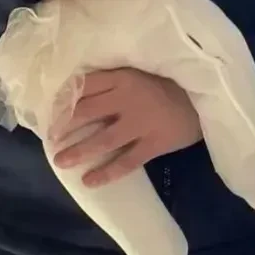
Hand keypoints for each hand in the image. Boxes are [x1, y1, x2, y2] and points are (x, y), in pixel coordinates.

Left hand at [50, 68, 201, 186]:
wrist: (205, 100)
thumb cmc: (170, 85)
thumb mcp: (140, 73)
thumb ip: (113, 80)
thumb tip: (77, 92)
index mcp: (122, 77)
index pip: (85, 86)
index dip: (64, 99)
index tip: (48, 110)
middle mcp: (127, 98)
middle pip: (87, 112)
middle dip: (64, 126)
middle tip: (49, 138)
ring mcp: (140, 122)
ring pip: (102, 140)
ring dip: (78, 151)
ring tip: (60, 161)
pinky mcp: (154, 144)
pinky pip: (126, 162)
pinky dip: (106, 173)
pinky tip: (89, 182)